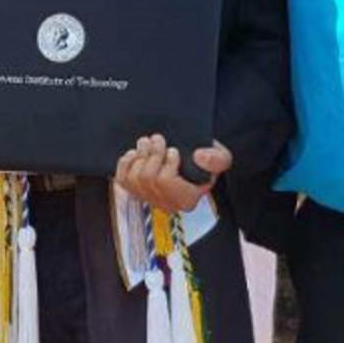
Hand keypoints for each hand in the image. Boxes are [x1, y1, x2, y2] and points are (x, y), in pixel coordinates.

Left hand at [112, 135, 232, 212]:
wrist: (192, 161)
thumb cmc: (206, 162)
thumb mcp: (221, 158)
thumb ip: (217, 159)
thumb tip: (199, 157)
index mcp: (187, 199)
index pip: (166, 182)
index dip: (166, 163)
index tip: (173, 150)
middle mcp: (167, 204)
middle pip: (147, 178)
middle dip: (151, 154)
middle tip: (157, 138)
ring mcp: (150, 199)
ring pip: (134, 178)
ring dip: (139, 156)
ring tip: (146, 143)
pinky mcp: (136, 192)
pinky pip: (123, 181)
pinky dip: (125, 164)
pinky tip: (134, 154)